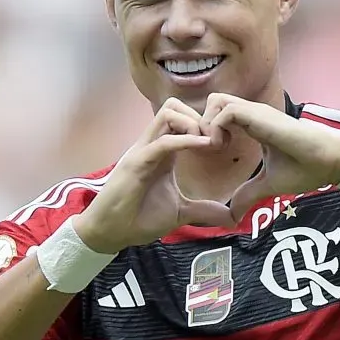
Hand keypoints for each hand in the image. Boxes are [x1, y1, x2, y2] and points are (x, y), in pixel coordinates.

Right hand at [74, 98, 233, 253]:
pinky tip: (204, 147)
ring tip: (209, 144)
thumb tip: (230, 217)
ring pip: (167, 113)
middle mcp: (152, 144)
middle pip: (174, 106)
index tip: (224, 143)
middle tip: (217, 140)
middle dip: (200, 116)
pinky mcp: (137, 163)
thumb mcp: (180, 212)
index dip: (205, 123)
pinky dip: (186, 140)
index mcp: (163, 151)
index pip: (181, 118)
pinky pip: (163, 141)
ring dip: (193, 123)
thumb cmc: (139, 218)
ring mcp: (143, 151)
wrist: (110, 233)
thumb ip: (204, 210)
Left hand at [200, 93, 339, 221]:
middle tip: (209, 148)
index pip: (220, 114)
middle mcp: (252, 114)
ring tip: (216, 147)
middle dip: (202, 123)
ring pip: (216, 100)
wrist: (329, 163)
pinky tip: (224, 147)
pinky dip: (217, 127)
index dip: (209, 130)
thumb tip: (233, 215)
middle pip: (213, 101)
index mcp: (253, 125)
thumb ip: (249, 194)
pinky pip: (227, 110)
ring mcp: (256, 112)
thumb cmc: (306, 169)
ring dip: (208, 124)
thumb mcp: (269, 184)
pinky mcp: (260, 116)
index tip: (213, 154)